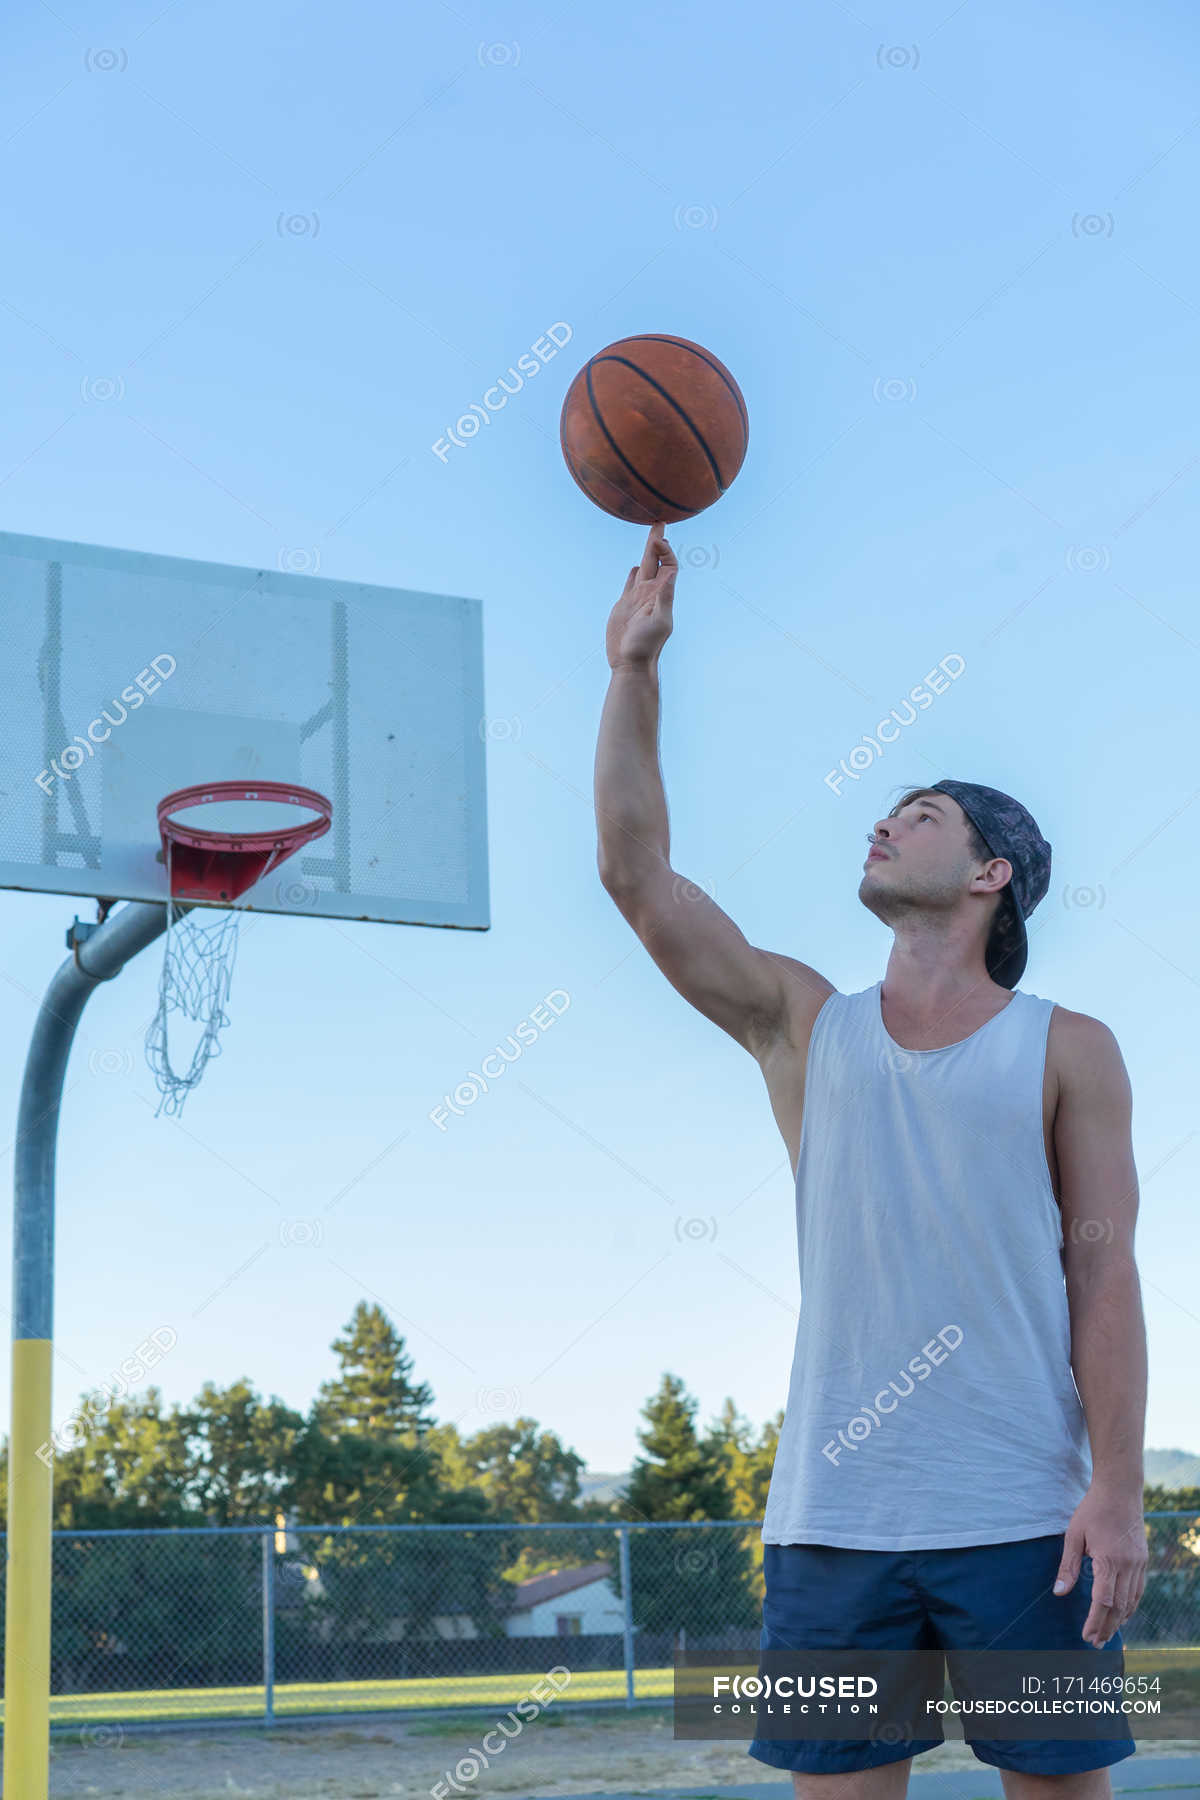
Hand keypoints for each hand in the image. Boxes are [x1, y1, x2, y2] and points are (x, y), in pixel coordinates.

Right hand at [606, 522, 676, 671]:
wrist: (630, 663)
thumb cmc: (646, 645)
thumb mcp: (658, 620)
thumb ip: (664, 597)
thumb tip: (670, 573)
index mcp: (661, 594)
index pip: (668, 566)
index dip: (665, 551)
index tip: (658, 539)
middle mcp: (650, 593)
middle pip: (655, 562)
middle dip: (657, 542)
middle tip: (659, 522)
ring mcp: (638, 598)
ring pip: (643, 570)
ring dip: (647, 554)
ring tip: (650, 540)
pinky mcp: (625, 605)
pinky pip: (631, 584)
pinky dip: (633, 574)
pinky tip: (634, 568)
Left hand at [1053, 1483, 1147, 1647]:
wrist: (1120, 1490)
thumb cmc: (1093, 1510)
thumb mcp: (1074, 1535)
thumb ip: (1068, 1566)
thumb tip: (1059, 1593)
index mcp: (1109, 1560)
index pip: (1103, 1601)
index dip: (1095, 1621)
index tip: (1086, 1635)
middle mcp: (1128, 1566)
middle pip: (1119, 1607)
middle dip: (1106, 1627)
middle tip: (1095, 1644)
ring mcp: (1139, 1564)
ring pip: (1131, 1601)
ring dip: (1119, 1621)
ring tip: (1107, 1635)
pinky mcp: (1143, 1561)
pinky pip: (1138, 1590)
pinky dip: (1130, 1606)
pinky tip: (1122, 1614)